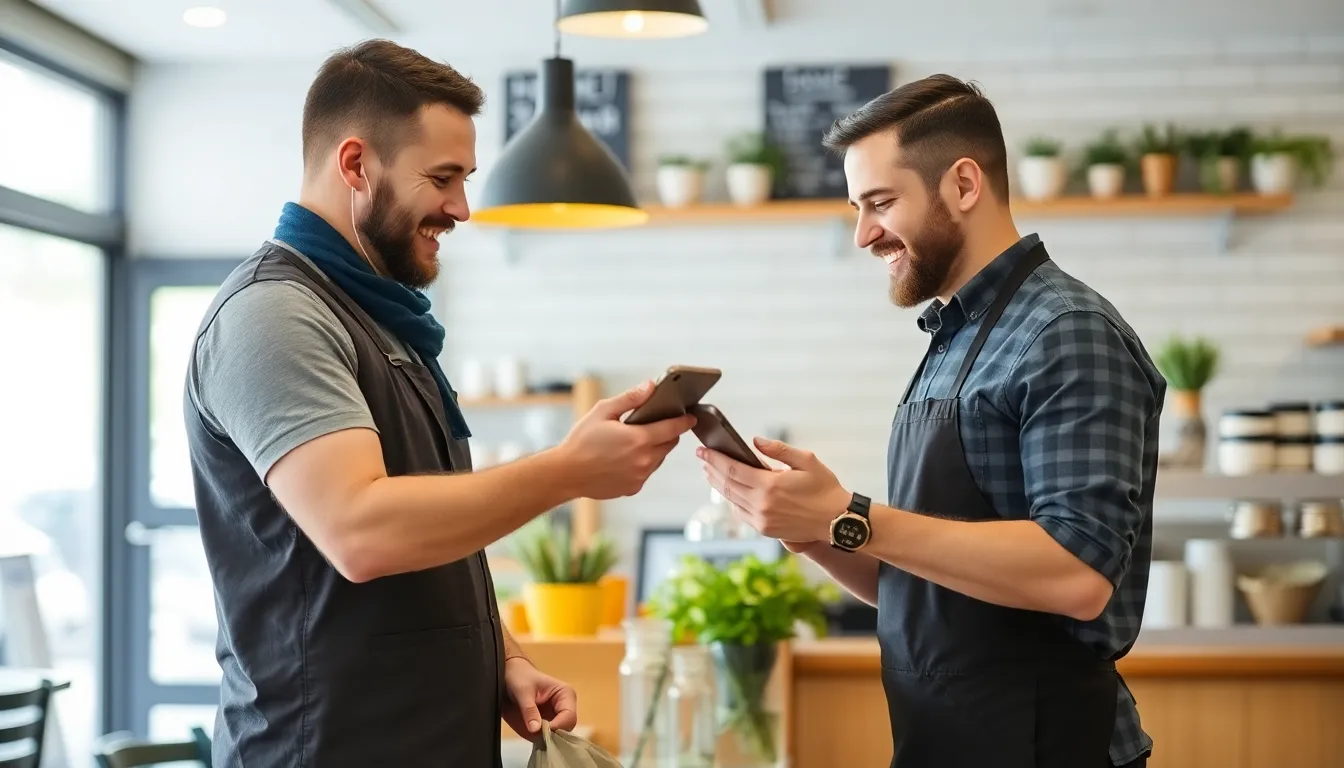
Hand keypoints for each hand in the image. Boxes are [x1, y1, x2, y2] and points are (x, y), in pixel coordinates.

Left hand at [502, 657, 577, 740]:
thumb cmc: (519, 677)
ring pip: (558, 738)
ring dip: (545, 740)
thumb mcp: (523, 691)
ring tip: (531, 735)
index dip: (557, 726)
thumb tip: (535, 729)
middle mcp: (564, 709)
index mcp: (565, 695)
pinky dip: (540, 742)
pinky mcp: (545, 728)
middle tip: (534, 734)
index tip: (540, 730)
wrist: (508, 677)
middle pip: (566, 730)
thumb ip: (529, 710)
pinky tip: (530, 737)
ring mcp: (555, 720)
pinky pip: (546, 740)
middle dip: (552, 735)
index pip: (569, 717)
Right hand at [560, 380, 696, 498]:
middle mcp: (644, 460)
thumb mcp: (603, 411)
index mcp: (639, 439)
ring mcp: (639, 477)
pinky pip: (646, 472)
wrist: (566, 474)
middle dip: (668, 433)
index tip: (691, 417)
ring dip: (655, 449)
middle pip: (669, 444)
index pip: (673, 428)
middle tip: (656, 425)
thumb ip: (630, 398)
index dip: (684, 421)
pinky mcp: (633, 488)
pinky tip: (625, 457)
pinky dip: (642, 464)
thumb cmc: (581, 441)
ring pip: (658, 459)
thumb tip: (650, 386)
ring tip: (635, 441)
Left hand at [697, 437, 850, 543]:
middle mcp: (761, 504)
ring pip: (731, 500)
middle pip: (726, 485)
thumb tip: (755, 441)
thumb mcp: (806, 460)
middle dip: (711, 469)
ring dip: (718, 485)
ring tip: (710, 472)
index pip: (732, 470)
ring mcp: (761, 520)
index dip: (715, 459)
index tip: (703, 450)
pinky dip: (732, 500)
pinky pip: (741, 513)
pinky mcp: (765, 530)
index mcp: (769, 485)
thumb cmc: (825, 489)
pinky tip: (729, 491)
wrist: (838, 521)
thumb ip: (779, 449)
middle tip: (702, 458)